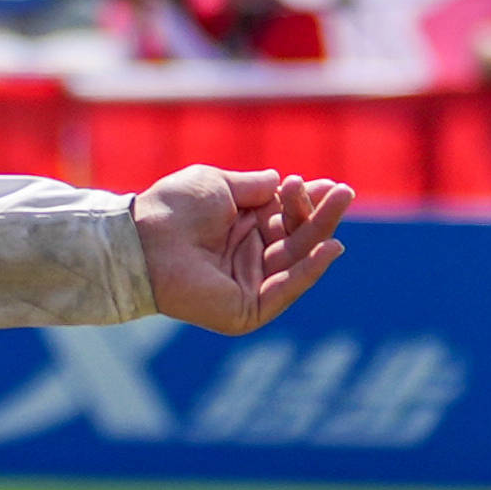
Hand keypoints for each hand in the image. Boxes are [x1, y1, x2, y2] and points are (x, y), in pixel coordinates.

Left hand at [135, 166, 350, 335]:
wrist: (146, 237)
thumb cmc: (175, 207)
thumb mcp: (220, 185)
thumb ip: (255, 186)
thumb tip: (282, 179)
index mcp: (240, 228)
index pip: (284, 216)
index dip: (307, 201)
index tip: (329, 184)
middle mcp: (247, 257)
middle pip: (295, 237)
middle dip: (319, 214)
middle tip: (343, 192)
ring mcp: (249, 284)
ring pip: (295, 260)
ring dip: (319, 233)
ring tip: (338, 205)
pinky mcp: (246, 310)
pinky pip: (285, 290)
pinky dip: (309, 270)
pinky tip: (329, 247)